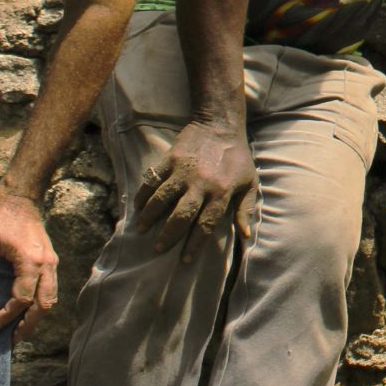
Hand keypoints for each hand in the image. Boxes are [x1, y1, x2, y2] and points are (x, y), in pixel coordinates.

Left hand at [0, 191, 57, 337]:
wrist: (20, 199)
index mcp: (30, 260)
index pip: (22, 298)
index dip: (8, 315)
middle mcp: (47, 264)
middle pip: (44, 304)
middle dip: (28, 325)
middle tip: (11, 340)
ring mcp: (52, 262)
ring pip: (51, 298)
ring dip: (37, 317)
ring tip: (20, 331)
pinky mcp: (51, 261)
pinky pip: (51, 289)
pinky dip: (41, 304)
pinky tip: (28, 311)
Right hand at [133, 120, 256, 261]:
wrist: (221, 125)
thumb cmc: (238, 157)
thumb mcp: (249, 183)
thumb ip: (246, 210)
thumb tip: (246, 236)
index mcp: (222, 193)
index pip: (205, 225)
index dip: (194, 245)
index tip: (185, 261)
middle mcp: (201, 185)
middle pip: (180, 217)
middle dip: (168, 236)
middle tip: (158, 249)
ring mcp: (183, 171)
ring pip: (161, 200)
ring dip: (149, 217)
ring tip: (141, 230)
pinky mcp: (169, 159)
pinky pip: (152, 180)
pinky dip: (142, 194)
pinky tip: (136, 207)